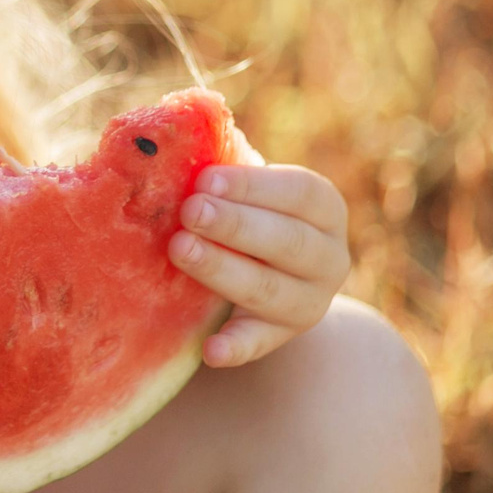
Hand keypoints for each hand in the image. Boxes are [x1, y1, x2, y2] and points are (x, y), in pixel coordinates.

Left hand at [170, 153, 350, 367]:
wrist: (265, 269)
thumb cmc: (242, 210)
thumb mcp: (241, 188)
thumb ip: (218, 169)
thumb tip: (163, 142)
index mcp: (323, 208)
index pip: (300, 192)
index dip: (253, 186)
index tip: (205, 178)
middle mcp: (329, 257)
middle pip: (289, 242)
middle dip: (235, 225)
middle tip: (189, 211)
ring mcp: (310, 301)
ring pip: (272, 290)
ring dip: (224, 271)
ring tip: (180, 250)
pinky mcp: (280, 335)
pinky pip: (259, 344)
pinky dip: (236, 347)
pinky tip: (210, 350)